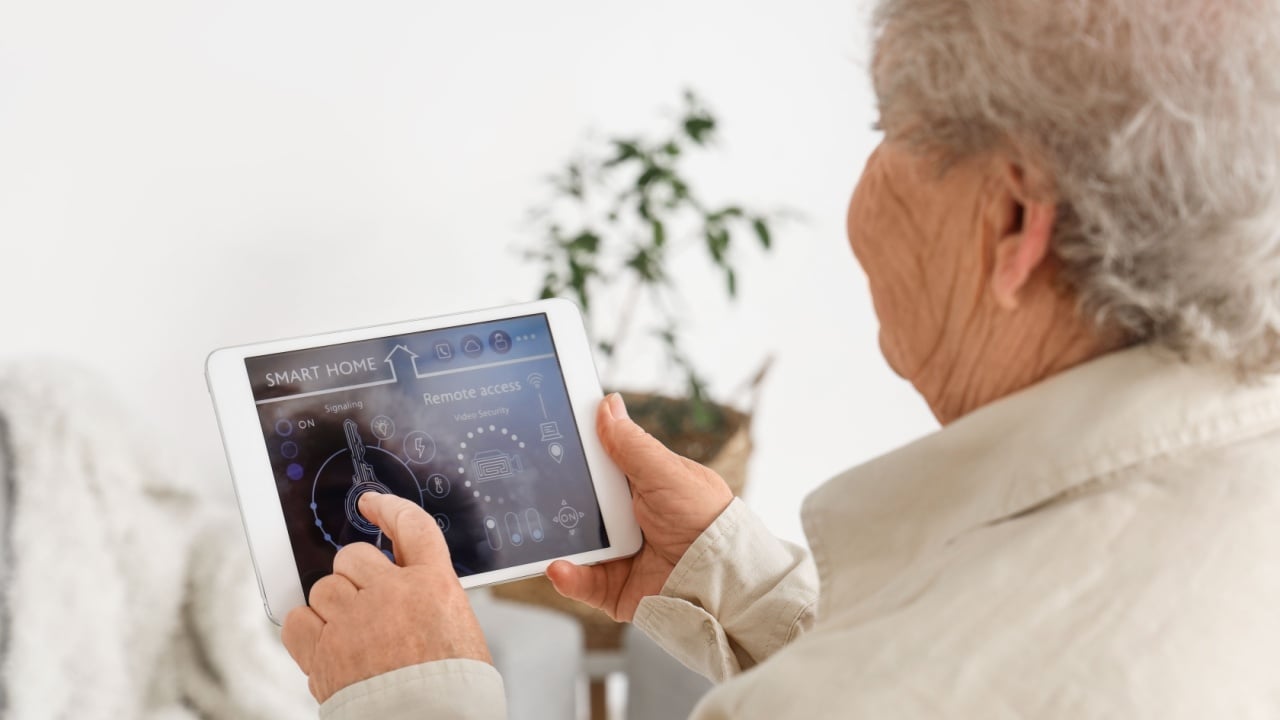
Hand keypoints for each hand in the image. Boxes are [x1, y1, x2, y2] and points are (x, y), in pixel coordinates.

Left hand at [281, 493, 491, 703]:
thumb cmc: (451, 688)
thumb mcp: (459, 627)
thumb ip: (429, 593)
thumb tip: (401, 572)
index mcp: (435, 585)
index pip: (411, 526)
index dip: (389, 508)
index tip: (373, 504)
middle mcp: (393, 594)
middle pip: (353, 556)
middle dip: (355, 575)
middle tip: (366, 601)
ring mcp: (355, 621)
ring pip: (324, 587)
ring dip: (333, 605)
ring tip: (352, 633)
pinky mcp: (325, 651)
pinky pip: (298, 619)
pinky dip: (307, 628)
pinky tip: (325, 641)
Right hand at [546, 393, 732, 621]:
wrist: (722, 579)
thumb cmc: (705, 521)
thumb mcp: (665, 473)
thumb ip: (631, 444)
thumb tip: (607, 405)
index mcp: (640, 484)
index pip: (599, 463)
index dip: (574, 453)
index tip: (545, 438)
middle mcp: (626, 517)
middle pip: (578, 501)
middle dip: (556, 496)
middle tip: (533, 487)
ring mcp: (617, 553)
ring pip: (573, 542)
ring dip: (555, 539)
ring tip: (540, 533)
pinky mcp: (613, 587)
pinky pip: (581, 581)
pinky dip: (567, 576)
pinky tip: (560, 567)